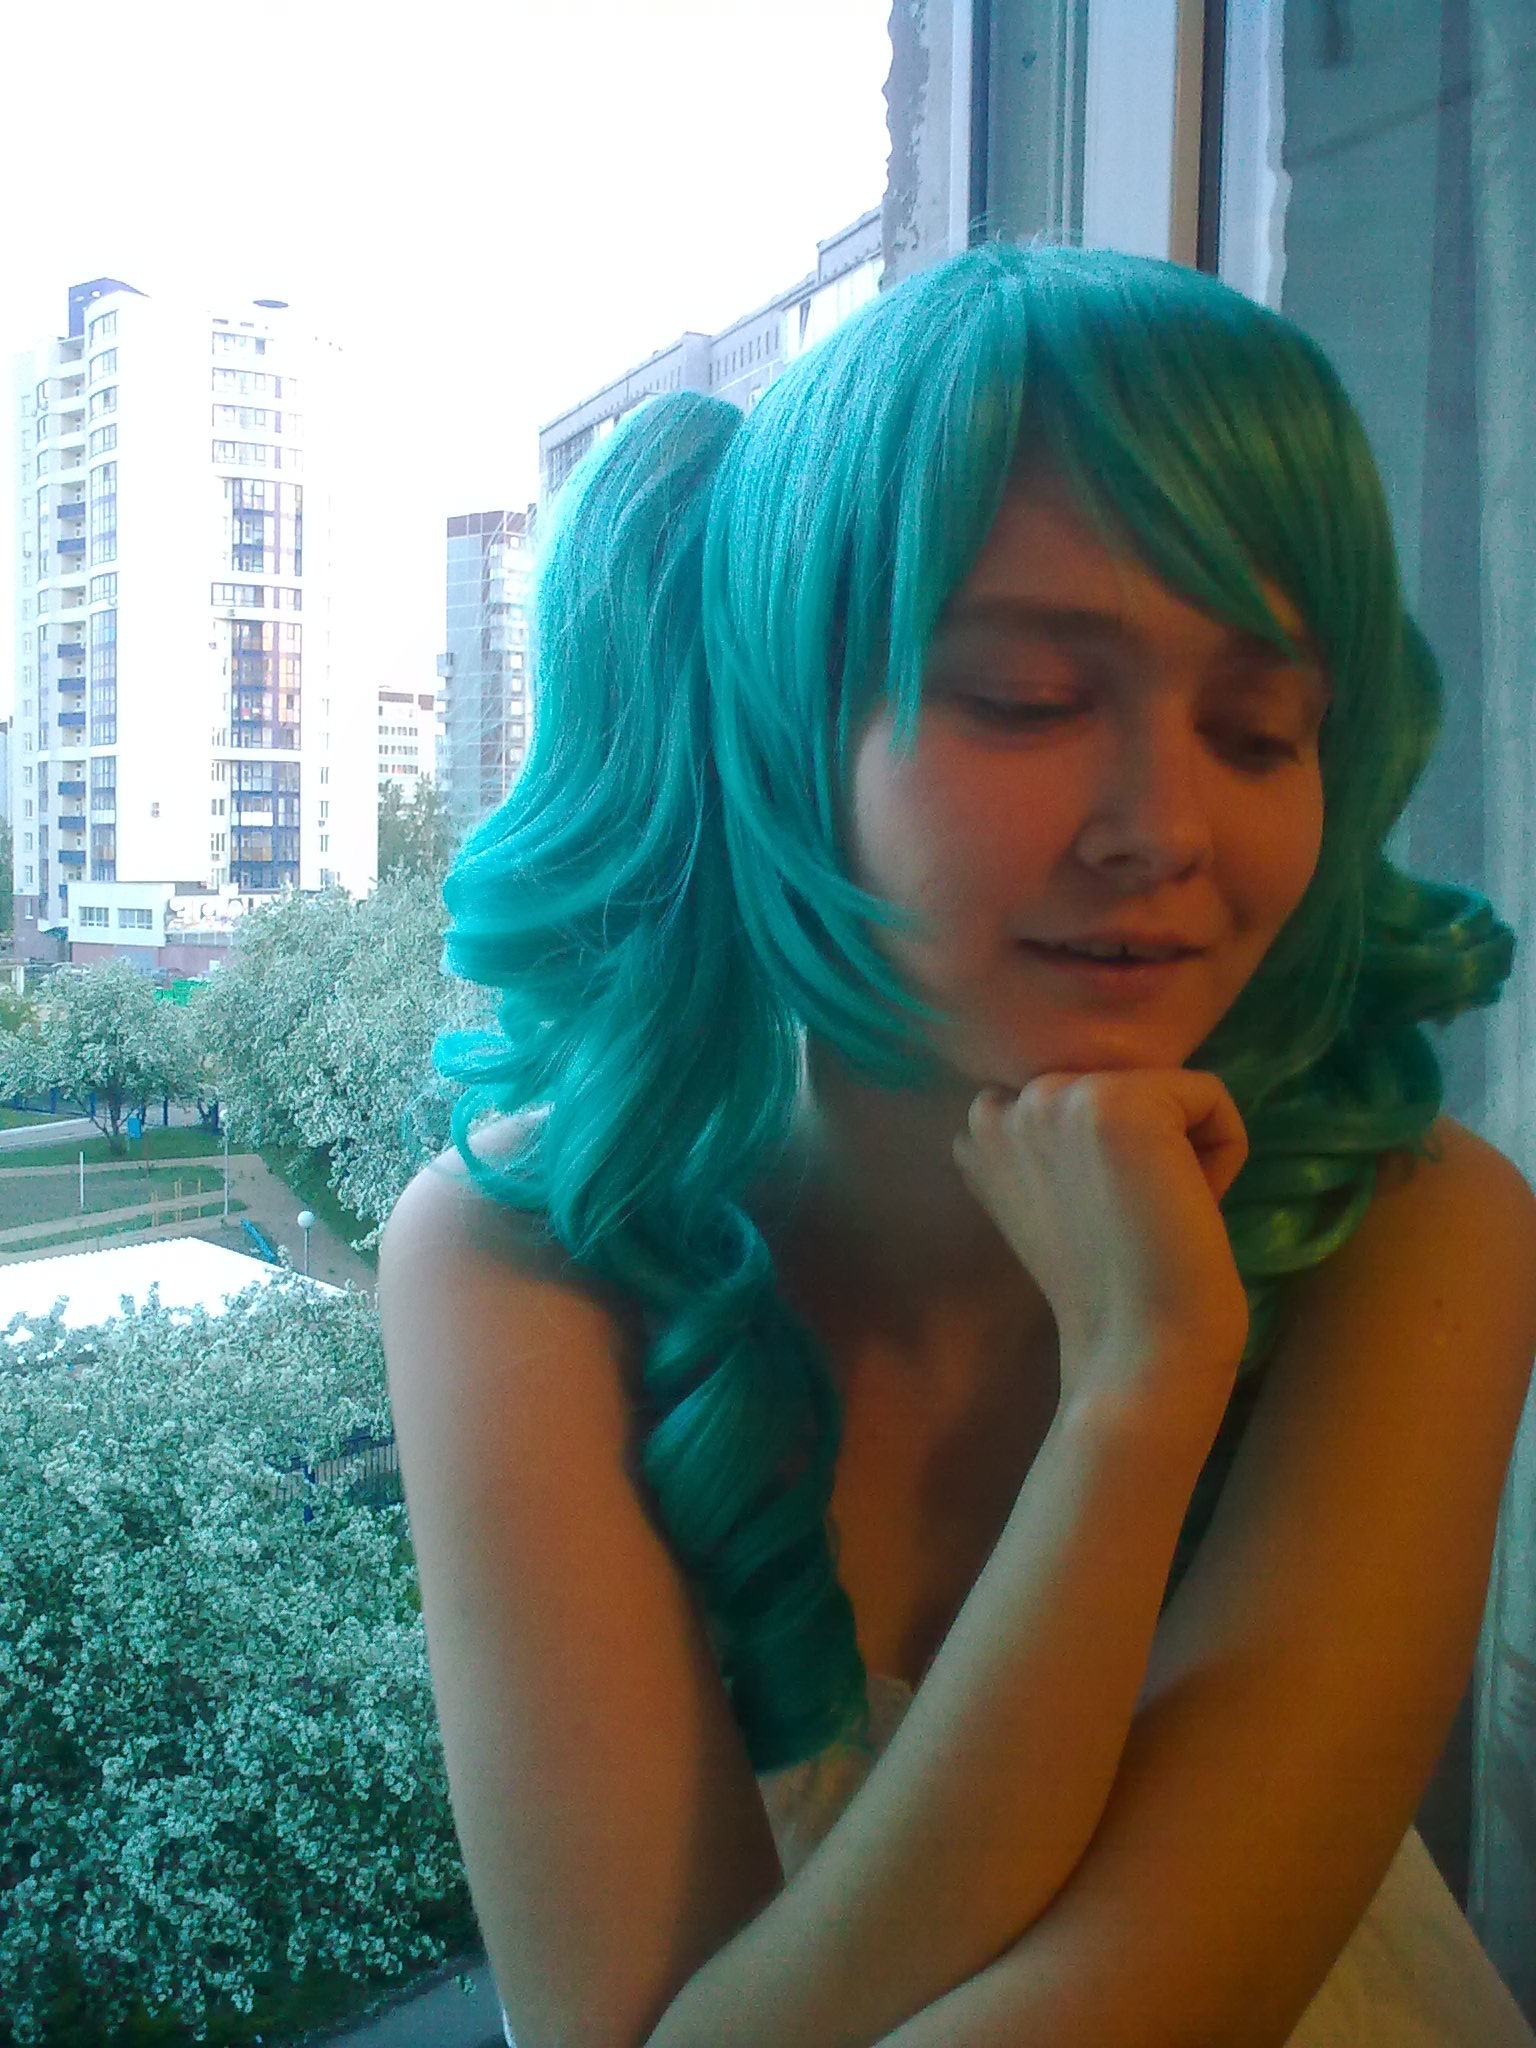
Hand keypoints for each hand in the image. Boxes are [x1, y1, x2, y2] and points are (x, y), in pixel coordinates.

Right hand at [953, 1068, 1249, 1409]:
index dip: (1106, 1154)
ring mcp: (1056, 1096)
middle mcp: (1003, 1103)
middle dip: (1145, 1145)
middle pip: (1120, 1086)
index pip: (1075, 1097)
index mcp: (978, 1134)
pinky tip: (1191, 1203)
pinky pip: (1210, 1095)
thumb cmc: (1110, 1292)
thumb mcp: (1047, 1204)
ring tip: (1157, 1211)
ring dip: (1182, 1146)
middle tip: (1133, 1218)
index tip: (1105, 1218)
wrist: (1142, 1347)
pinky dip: (1225, 1151)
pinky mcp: (1119, 1099)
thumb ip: (1043, 1149)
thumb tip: (1092, 1112)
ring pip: (1164, 1090)